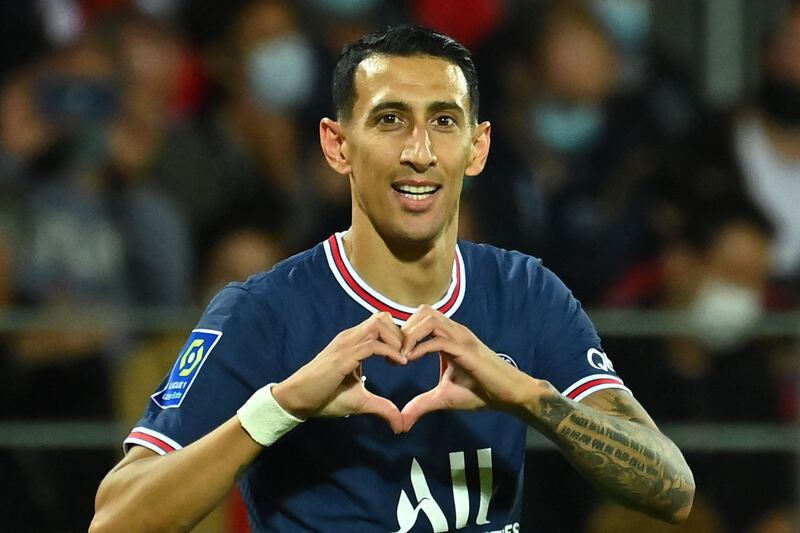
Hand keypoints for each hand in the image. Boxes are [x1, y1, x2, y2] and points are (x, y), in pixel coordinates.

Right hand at [272, 312, 406, 432]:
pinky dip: (391, 352)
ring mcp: (346, 344)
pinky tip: (399, 365)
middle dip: (401, 334)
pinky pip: (372, 345)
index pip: (381, 324)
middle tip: (407, 355)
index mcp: (354, 342)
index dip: (398, 337)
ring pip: (379, 324)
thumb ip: (382, 408)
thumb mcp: (361, 401)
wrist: (297, 400)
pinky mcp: (343, 355)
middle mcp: (351, 337)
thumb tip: (400, 424)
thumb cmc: (325, 397)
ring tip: (403, 360)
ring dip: (397, 340)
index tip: (406, 357)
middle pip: (383, 317)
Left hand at [399, 305, 532, 430]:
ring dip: (410, 335)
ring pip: (430, 318)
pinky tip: (409, 361)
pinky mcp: (467, 350)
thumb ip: (421, 405)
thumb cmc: (481, 392)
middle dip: (404, 329)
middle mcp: (455, 332)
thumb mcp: (444, 398)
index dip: (403, 331)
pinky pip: (439, 340)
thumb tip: (401, 423)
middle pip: (423, 311)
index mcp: (449, 337)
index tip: (391, 354)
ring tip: (401, 356)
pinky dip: (420, 348)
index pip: (421, 318)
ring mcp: (462, 338)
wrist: (509, 395)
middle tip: (393, 352)